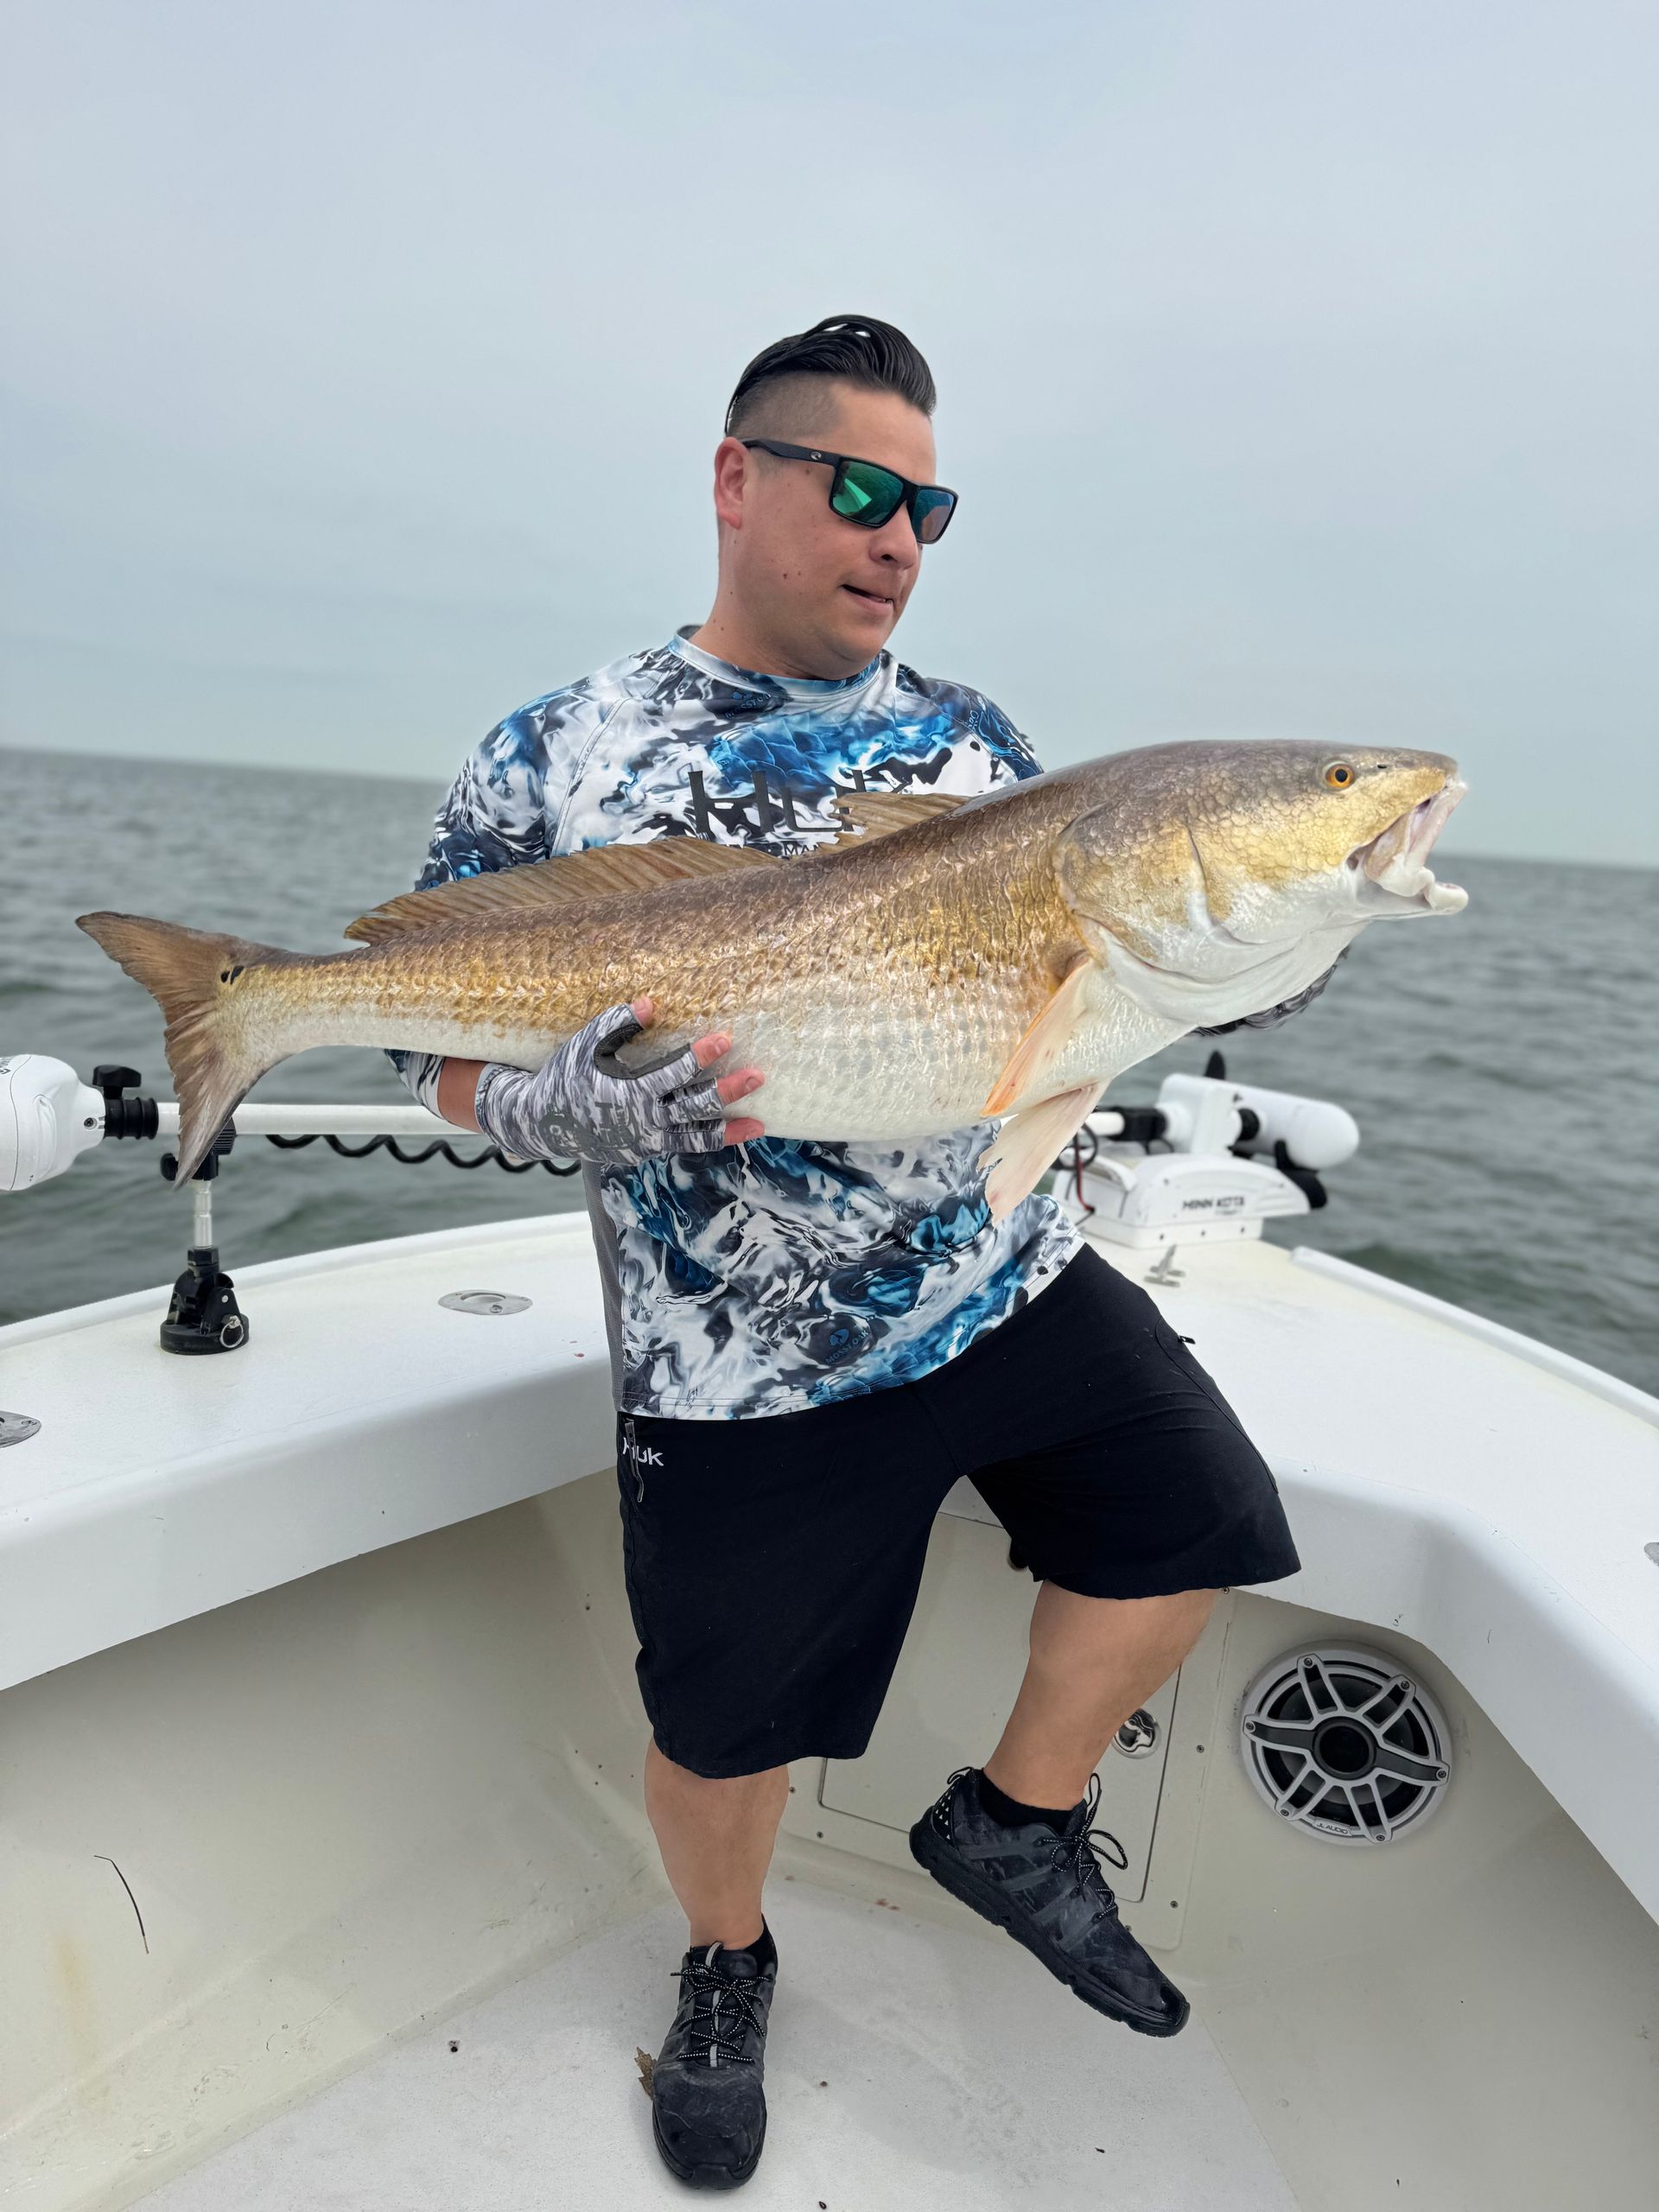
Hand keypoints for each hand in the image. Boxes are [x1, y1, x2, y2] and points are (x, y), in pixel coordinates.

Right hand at [473, 997, 763, 1168]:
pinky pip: (682, 1146)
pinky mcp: (644, 1152)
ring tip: (760, 1125)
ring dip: (729, 1130)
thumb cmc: (563, 1077)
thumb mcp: (585, 1046)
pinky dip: (706, 1140)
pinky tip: (729, 1132)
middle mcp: (643, 1122)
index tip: (726, 1038)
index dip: (702, 1055)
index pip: (676, 1072)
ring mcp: (645, 1142)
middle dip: (729, 1091)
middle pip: (696, 1106)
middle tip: (758, 1076)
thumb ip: (618, 1023)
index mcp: (630, 1093)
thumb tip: (652, 1003)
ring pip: (695, 1137)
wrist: (540, 1124)